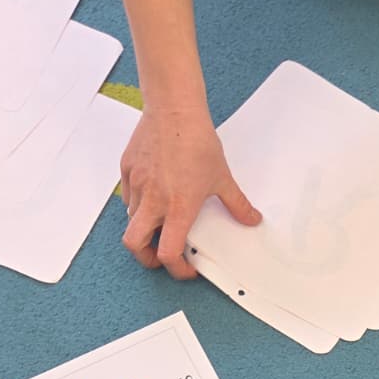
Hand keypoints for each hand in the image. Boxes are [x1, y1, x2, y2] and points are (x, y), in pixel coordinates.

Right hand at [120, 103, 259, 277]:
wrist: (174, 108)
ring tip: (161, 223)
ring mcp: (137, 185)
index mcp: (178, 208)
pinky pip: (127, 198)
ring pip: (131, 221)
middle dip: (147, 258)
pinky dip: (138, 206)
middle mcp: (153, 200)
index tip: (186, 268)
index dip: (176, 269)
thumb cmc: (196, 140)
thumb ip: (237, 204)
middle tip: (162, 256)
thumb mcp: (222, 177)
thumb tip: (251, 219)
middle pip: (135, 246)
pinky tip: (153, 197)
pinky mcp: (127, 170)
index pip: (168, 254)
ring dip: (144, 229)